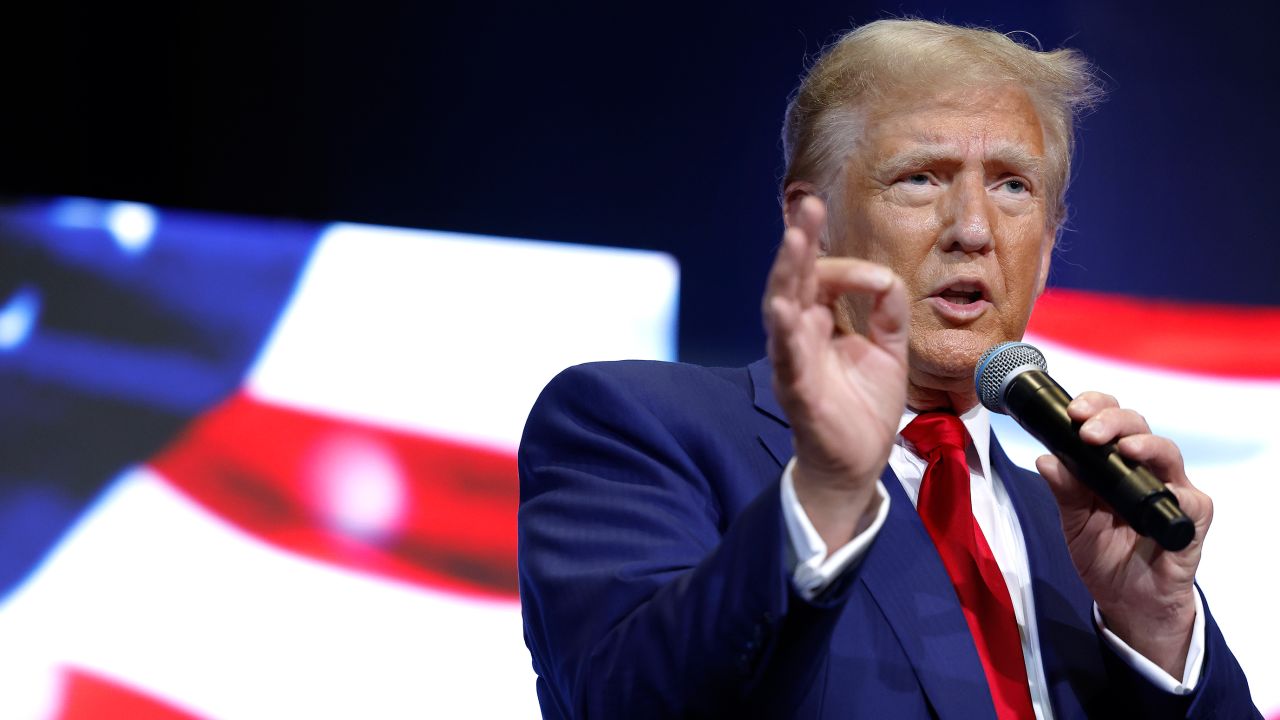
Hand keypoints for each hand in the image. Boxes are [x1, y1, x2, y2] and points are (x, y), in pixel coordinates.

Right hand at [763, 196, 908, 550]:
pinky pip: (788, 357)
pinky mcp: (797, 390)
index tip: (878, 281)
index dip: (848, 269)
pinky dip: (786, 332)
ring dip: (786, 274)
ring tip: (793, 241)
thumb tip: (884, 278)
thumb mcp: (888, 348)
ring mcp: (793, 361)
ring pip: (781, 310)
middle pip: (792, 279)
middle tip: (805, 205)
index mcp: (818, 322)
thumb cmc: (863, 407)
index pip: (822, 278)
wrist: (858, 464)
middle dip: (798, 241)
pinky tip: (786, 309)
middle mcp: (799, 336)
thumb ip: (887, 309)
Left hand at [1035, 391, 1211, 677]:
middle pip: (1137, 426)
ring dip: (1143, 445)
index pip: (1109, 420)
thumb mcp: (1073, 522)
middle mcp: (1144, 468)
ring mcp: (1171, 490)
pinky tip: (1160, 492)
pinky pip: (1190, 500)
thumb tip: (1046, 459)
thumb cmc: (1103, 554)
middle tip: (1087, 430)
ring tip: (1123, 449)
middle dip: (1112, 420)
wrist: (1127, 599)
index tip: (1072, 411)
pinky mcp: (1192, 518)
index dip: (1095, 406)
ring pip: (1166, 451)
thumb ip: (1063, 491)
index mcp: (1113, 462)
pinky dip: (1175, 493)